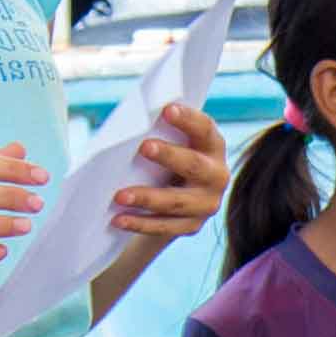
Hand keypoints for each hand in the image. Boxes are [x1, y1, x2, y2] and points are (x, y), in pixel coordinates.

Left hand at [102, 101, 225, 250]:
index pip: (204, 129)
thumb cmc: (166, 158)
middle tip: (144, 147)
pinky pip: (164, 226)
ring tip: (119, 196)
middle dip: (169, 156)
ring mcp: (206, 204)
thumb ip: (159, 133)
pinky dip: (140, 223)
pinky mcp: (191, 225)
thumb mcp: (170, 143)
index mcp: (212, 146)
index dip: (187, 119)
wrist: (176, 196)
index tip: (166, 109)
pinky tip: (118, 219)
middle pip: (193, 165)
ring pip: (176, 202)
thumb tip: (129, 129)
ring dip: (147, 198)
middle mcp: (217, 175)